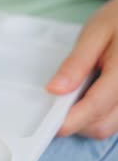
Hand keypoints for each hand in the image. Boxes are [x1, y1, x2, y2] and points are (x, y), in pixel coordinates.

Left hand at [47, 0, 117, 139]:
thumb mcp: (94, 33)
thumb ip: (76, 63)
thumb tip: (54, 90)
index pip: (96, 105)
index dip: (71, 120)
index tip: (50, 126)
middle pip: (103, 125)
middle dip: (76, 123)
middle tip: (55, 105)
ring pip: (109, 126)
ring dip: (86, 121)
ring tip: (74, 94)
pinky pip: (115, 119)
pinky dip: (98, 115)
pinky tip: (88, 95)